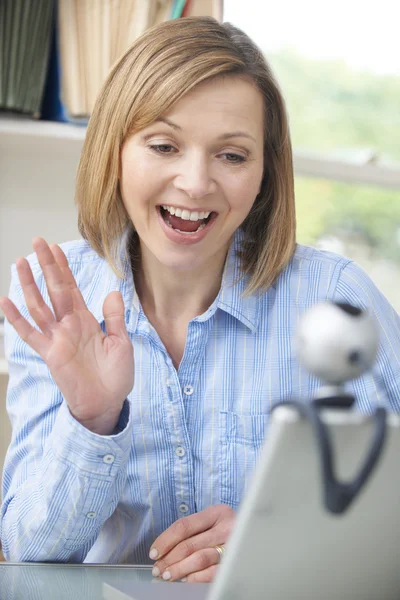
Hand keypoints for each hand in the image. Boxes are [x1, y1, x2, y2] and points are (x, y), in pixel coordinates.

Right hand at [0, 238, 133, 434]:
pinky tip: (6, 303)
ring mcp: (57, 338)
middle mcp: (69, 324)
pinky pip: (30, 334)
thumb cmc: (116, 376)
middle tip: (37, 242)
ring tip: (21, 262)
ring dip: (29, 284)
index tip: (56, 248)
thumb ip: (116, 318)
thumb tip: (112, 291)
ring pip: (39, 305)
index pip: (72, 288)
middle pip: (54, 289)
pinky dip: (17, 319)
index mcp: (87, 320)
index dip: (64, 268)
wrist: (107, 404)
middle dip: (46, 265)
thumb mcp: (121, 343)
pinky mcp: (49, 354)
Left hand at [149, 504, 235, 582]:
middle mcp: (226, 526)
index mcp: (217, 512)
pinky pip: (212, 573)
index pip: (184, 525)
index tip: (154, 552)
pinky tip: (186, 579)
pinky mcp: (236, 562)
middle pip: (189, 543)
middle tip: (158, 568)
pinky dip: (196, 577)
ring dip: (179, 569)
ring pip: (199, 558)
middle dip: (169, 558)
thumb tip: (164, 550)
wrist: (259, 536)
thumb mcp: (213, 521)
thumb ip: (193, 530)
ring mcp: (233, 545)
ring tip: (168, 575)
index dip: (165, 540)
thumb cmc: (228, 530)